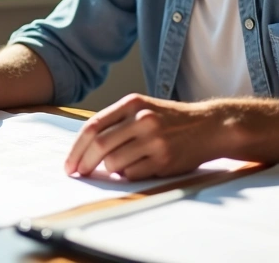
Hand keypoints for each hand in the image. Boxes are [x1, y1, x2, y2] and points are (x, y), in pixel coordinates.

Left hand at [64, 94, 230, 180]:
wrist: (208, 126)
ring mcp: (154, 140)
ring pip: (114, 163)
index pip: (93, 126)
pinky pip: (132, 174)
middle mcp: (142, 119)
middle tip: (78, 173)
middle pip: (99, 146)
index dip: (76, 148)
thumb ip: (116, 122)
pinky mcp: (164, 159)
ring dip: (110, 169)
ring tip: (121, 164)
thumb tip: (83, 147)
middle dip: (84, 163)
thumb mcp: (143, 109)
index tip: (69, 163)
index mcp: (132, 103)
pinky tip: (140, 166)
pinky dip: (129, 174)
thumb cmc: (170, 120)